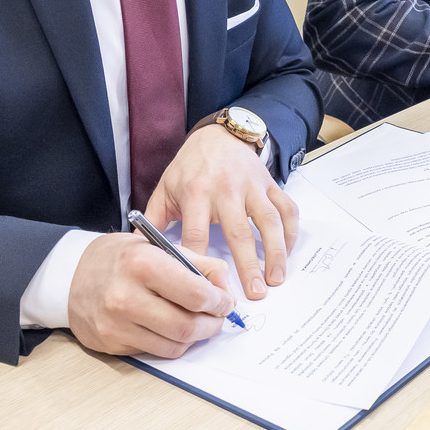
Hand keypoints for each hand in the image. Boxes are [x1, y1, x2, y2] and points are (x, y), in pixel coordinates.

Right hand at [67, 232, 236, 357]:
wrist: (71, 275)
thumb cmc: (120, 258)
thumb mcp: (159, 245)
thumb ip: (198, 263)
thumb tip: (224, 288)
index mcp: (142, 263)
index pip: (196, 294)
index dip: (219, 302)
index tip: (225, 302)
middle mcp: (126, 296)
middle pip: (186, 326)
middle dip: (212, 325)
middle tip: (217, 318)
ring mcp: (115, 324)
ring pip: (173, 345)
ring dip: (195, 337)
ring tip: (198, 323)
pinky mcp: (110, 343)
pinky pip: (154, 351)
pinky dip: (171, 343)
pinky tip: (172, 329)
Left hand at [144, 125, 298, 300]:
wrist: (217, 135)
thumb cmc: (189, 167)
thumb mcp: (165, 188)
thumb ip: (153, 221)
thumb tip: (138, 255)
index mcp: (196, 193)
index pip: (197, 234)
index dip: (201, 263)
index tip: (205, 290)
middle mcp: (226, 189)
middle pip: (238, 232)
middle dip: (247, 265)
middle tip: (254, 294)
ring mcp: (252, 186)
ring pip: (268, 221)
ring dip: (275, 251)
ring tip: (276, 279)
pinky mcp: (270, 184)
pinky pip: (286, 208)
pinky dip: (291, 231)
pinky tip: (289, 253)